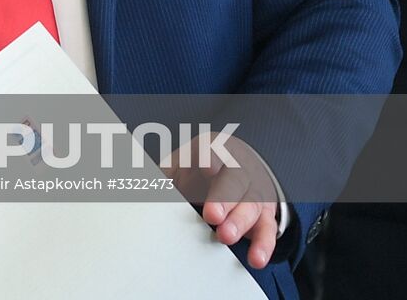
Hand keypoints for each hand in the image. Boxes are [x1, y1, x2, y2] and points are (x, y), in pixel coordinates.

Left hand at [163, 133, 279, 268]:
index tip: (207, 166)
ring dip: (239, 222)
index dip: (210, 157)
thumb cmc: (198, 169)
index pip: (212, 149)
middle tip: (212, 214)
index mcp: (213, 150)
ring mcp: (254, 191)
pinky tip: (255, 258)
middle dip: (224, 198)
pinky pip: (267, 229)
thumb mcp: (179, 165)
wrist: (234, 169)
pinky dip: (262, 244)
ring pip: (250, 205)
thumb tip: (139, 184)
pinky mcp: (265, 215)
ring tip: (226, 236)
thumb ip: (163, 173)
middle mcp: (238, 168)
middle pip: (234, 180)